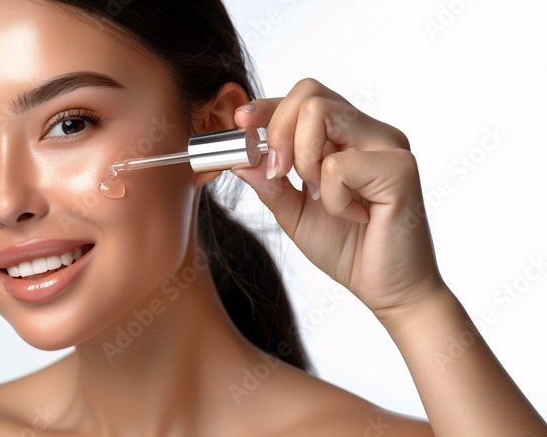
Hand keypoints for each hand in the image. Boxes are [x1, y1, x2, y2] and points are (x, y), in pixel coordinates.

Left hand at [230, 78, 447, 321]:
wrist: (388, 290)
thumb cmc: (348, 248)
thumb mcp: (293, 212)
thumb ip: (268, 182)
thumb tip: (236, 155)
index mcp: (348, 136)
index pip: (305, 95)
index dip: (266, 106)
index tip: (240, 123)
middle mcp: (371, 132)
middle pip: (309, 94)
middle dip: (278, 133)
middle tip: (280, 175)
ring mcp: (389, 145)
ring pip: (320, 115)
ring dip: (304, 161)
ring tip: (322, 197)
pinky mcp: (400, 169)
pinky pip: (337, 166)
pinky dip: (331, 198)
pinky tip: (354, 216)